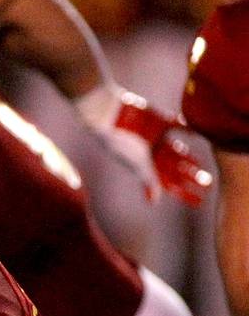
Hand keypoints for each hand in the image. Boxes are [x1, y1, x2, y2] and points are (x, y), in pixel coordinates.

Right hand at [77, 85, 213, 205]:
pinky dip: (188, 129)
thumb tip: (154, 201)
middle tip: (207, 184)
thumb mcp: (137, 160)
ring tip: (200, 165)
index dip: (183, 192)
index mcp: (145, 166)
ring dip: (187, 158)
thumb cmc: (119, 140)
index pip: (168, 183)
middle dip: (189, 177)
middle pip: (174, 169)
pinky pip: (177, 126)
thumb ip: (149, 178)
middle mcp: (150, 153)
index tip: (199, 201)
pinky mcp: (156, 120)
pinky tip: (200, 132)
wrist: (108, 113)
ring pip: (175, 151)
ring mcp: (154, 137)